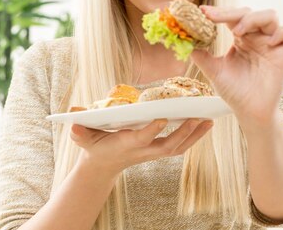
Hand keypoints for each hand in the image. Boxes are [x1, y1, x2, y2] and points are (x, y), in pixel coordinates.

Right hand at [70, 118, 212, 175]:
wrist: (103, 164)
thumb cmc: (94, 145)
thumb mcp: (83, 138)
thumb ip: (80, 132)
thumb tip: (73, 123)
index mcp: (126, 144)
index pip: (141, 138)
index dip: (152, 130)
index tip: (163, 118)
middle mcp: (144, 150)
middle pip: (168, 145)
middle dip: (184, 132)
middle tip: (198, 118)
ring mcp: (153, 152)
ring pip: (179, 147)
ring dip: (195, 135)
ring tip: (209, 120)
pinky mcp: (160, 151)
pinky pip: (181, 146)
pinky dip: (194, 136)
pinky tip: (205, 124)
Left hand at [191, 6, 282, 128]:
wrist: (250, 112)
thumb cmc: (235, 92)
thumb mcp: (214, 71)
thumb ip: (201, 56)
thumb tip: (185, 41)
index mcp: (241, 38)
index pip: (232, 17)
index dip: (219, 11)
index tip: (202, 11)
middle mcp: (257, 37)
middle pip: (249, 11)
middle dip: (230, 12)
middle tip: (213, 18)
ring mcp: (272, 44)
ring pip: (270, 15)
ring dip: (253, 18)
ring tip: (238, 32)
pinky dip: (282, 33)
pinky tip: (268, 43)